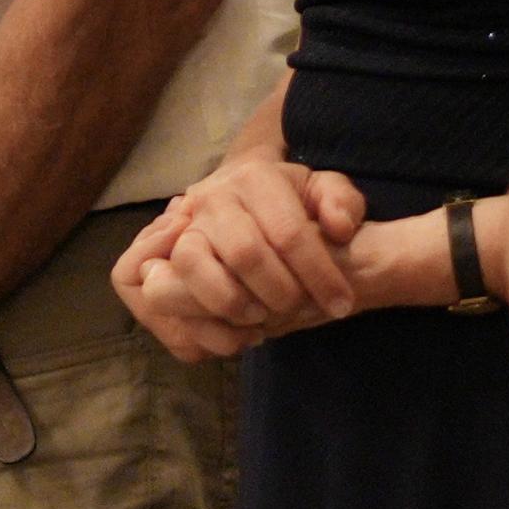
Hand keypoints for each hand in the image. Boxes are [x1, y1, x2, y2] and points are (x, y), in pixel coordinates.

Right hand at [117, 155, 368, 363]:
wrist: (242, 196)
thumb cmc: (289, 200)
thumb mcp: (323, 190)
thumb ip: (342, 202)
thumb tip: (338, 229)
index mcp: (256, 177)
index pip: (289, 232)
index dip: (319, 275)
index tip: (342, 304)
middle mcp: (214, 198)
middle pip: (244, 253)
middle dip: (280, 292)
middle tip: (302, 310)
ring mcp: (186, 227)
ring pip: (192, 265)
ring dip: (231, 303)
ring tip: (263, 320)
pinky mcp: (168, 256)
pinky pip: (167, 290)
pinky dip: (205, 322)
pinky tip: (241, 331)